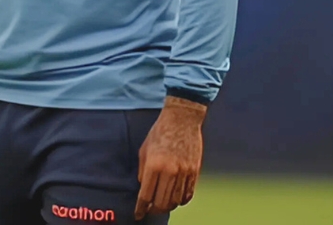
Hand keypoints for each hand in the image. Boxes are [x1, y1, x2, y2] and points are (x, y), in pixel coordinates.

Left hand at [135, 96, 206, 219]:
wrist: (182, 118)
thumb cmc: (160, 132)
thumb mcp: (144, 150)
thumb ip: (143, 172)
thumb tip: (144, 189)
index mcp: (154, 165)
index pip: (146, 196)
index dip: (141, 208)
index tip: (138, 214)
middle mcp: (170, 171)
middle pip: (161, 203)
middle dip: (153, 210)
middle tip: (149, 210)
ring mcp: (184, 172)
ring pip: (175, 201)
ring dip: (167, 206)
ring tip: (161, 204)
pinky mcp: (194, 171)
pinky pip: (188, 194)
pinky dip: (180, 200)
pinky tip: (175, 198)